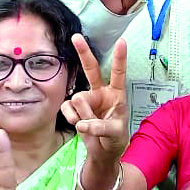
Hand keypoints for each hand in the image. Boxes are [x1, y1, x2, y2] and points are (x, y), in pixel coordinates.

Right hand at [61, 36, 128, 167]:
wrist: (103, 152)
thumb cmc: (115, 138)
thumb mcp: (115, 134)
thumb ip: (101, 127)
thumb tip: (82, 123)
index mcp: (116, 94)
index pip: (118, 74)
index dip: (119, 58)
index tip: (122, 42)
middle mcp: (100, 92)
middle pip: (91, 69)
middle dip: (83, 52)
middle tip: (76, 37)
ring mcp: (86, 99)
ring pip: (78, 99)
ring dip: (83, 114)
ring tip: (91, 125)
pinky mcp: (74, 108)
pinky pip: (67, 107)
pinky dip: (71, 117)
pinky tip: (77, 124)